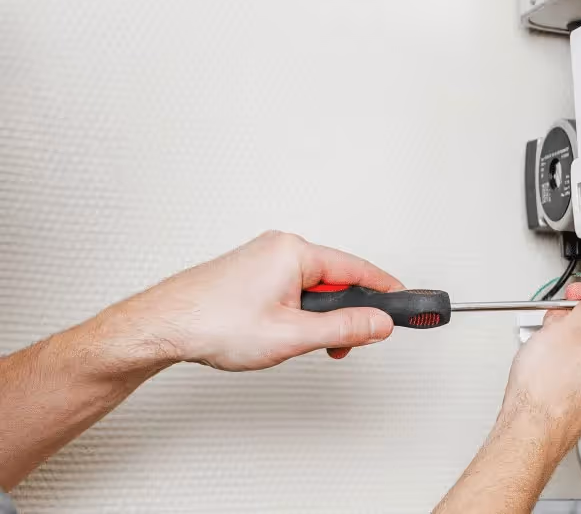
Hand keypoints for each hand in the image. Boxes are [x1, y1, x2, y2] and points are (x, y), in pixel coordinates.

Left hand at [100, 231, 403, 371]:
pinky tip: (284, 336)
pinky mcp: (250, 273)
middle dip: (346, 315)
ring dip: (318, 319)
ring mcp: (263, 259)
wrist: (160, 328)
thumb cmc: (212, 323)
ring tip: (302, 346)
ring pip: (312, 289)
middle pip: (336, 280)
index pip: (358, 269)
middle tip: (346, 346)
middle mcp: (280, 248)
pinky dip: (299, 314)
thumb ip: (344, 329)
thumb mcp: (293, 335)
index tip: (407, 303)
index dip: (386, 290)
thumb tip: (378, 323)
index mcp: (295, 252)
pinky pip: (291, 290)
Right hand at [497, 282, 580, 454]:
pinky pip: (578, 369)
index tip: (579, 296)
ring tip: (544, 343)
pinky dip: (562, 360)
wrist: (531, 430)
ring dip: (567, 339)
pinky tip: (544, 363)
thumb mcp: (567, 329)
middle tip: (556, 319)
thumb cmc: (547, 387)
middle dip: (579, 319)